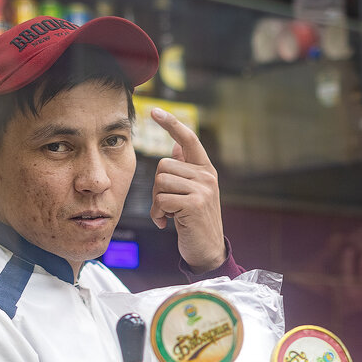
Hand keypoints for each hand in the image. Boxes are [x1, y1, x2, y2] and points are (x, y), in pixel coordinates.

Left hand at [149, 107, 224, 272]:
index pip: (188, 139)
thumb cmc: (195, 222)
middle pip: (163, 165)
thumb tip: (176, 144)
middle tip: (164, 206)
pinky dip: (158, 214)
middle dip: (156, 187)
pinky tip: (167, 223)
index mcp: (205, 170)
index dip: (171, 123)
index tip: (154, 110)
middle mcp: (206, 176)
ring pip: (160, 181)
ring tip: (167, 215)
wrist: (208, 251)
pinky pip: (162, 199)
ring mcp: (202, 189)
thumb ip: (186, 169)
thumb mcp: (193, 193)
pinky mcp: (194, 204)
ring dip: (156, 202)